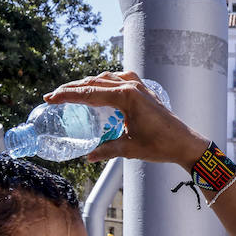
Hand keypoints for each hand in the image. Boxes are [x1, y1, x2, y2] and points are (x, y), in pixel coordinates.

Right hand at [45, 71, 208, 166]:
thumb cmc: (160, 146)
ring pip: (105, 78)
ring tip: (71, 93)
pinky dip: (104, 83)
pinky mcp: (143, 90)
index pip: (89, 93)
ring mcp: (138, 85)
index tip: (50, 98)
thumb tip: (88, 156)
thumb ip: (107, 150)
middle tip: (54, 96)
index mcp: (126, 97)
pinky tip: (98, 90)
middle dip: (72, 88)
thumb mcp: (130, 149)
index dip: (67, 95)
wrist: (185, 142)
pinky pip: (118, 80)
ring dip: (87, 84)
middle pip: (94, 82)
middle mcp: (131, 86)